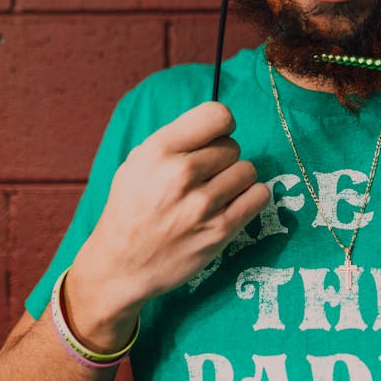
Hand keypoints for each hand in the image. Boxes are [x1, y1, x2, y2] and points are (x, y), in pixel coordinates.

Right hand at [67, 102, 270, 335]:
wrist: (121, 265)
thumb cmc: (130, 210)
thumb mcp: (137, 163)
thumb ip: (176, 141)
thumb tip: (217, 126)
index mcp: (159, 151)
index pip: (217, 115)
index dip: (222, 125)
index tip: (216, 138)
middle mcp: (181, 173)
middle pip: (233, 146)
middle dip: (222, 159)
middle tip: (205, 177)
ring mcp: (202, 204)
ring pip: (248, 170)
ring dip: (236, 180)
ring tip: (216, 194)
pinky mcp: (220, 230)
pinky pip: (259, 196)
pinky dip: (251, 198)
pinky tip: (233, 205)